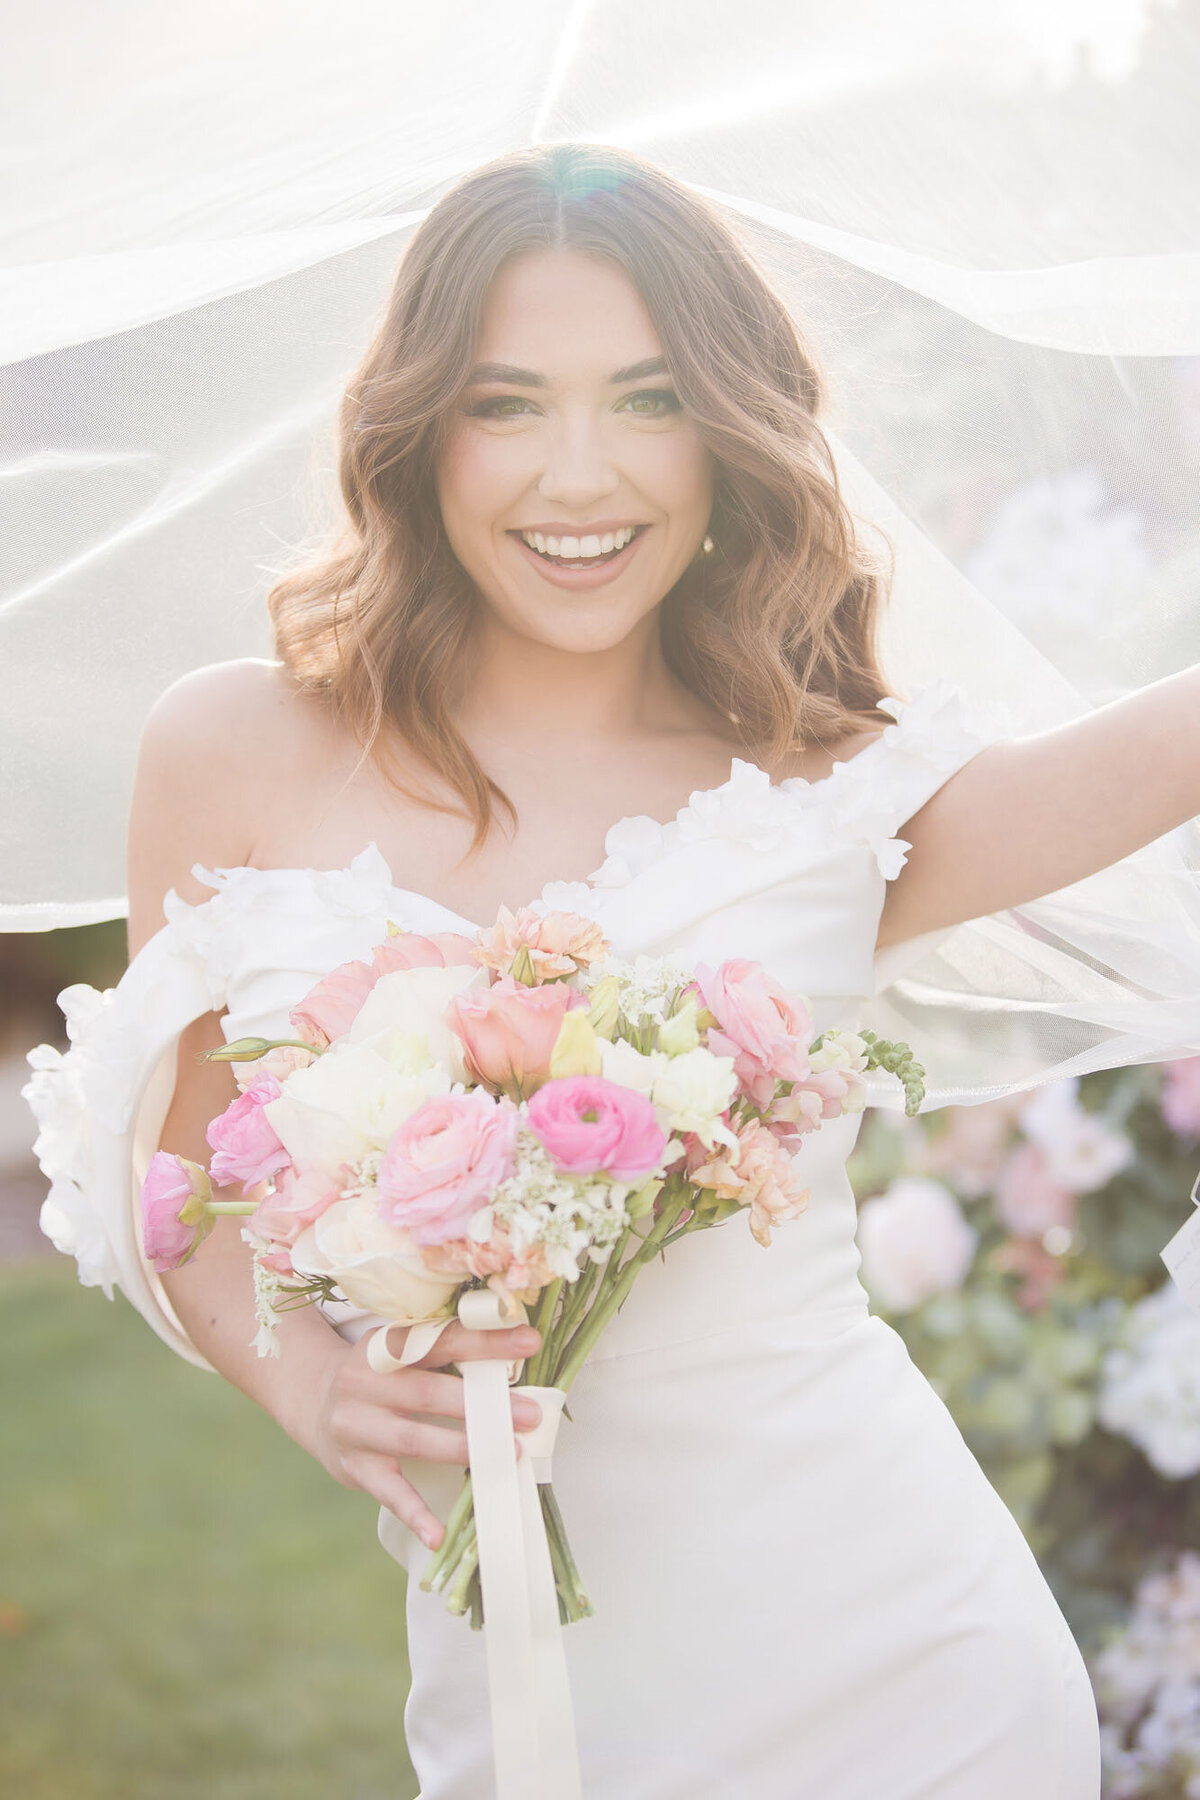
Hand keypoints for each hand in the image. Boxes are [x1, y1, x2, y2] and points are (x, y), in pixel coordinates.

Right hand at [309, 1320, 543, 1549]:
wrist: (315, 1402)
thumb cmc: (382, 1375)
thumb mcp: (403, 1352)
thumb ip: (447, 1353)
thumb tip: (518, 1358)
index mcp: (383, 1344)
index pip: (439, 1339)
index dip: (485, 1341)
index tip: (529, 1342)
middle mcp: (364, 1381)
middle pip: (427, 1392)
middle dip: (482, 1404)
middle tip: (530, 1414)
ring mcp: (356, 1426)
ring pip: (414, 1439)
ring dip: (463, 1448)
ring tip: (508, 1454)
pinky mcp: (354, 1467)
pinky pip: (388, 1493)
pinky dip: (414, 1514)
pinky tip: (438, 1534)